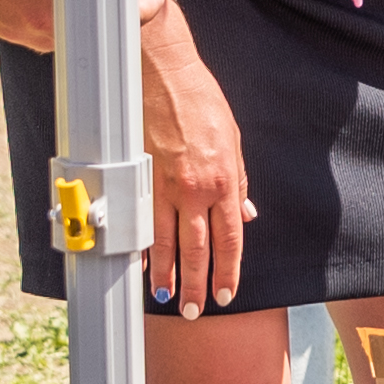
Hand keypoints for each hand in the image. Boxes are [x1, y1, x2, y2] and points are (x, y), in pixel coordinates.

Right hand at [137, 0, 253, 314]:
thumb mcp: (233, 139)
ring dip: (165, 274)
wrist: (162, 71)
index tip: (227, 293)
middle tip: (195, 311)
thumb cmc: (200, 100)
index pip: (230, 240)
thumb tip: (244, 213)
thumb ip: (238, 181)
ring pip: (164, 242)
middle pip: (198, 250)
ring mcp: (165, 184)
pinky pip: (140, 220)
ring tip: (166, 297)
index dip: (228, 271)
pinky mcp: (139, 176)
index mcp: (225, 180)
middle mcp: (196, 188)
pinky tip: (138, 262)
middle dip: (197, 285)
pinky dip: (140, 245)